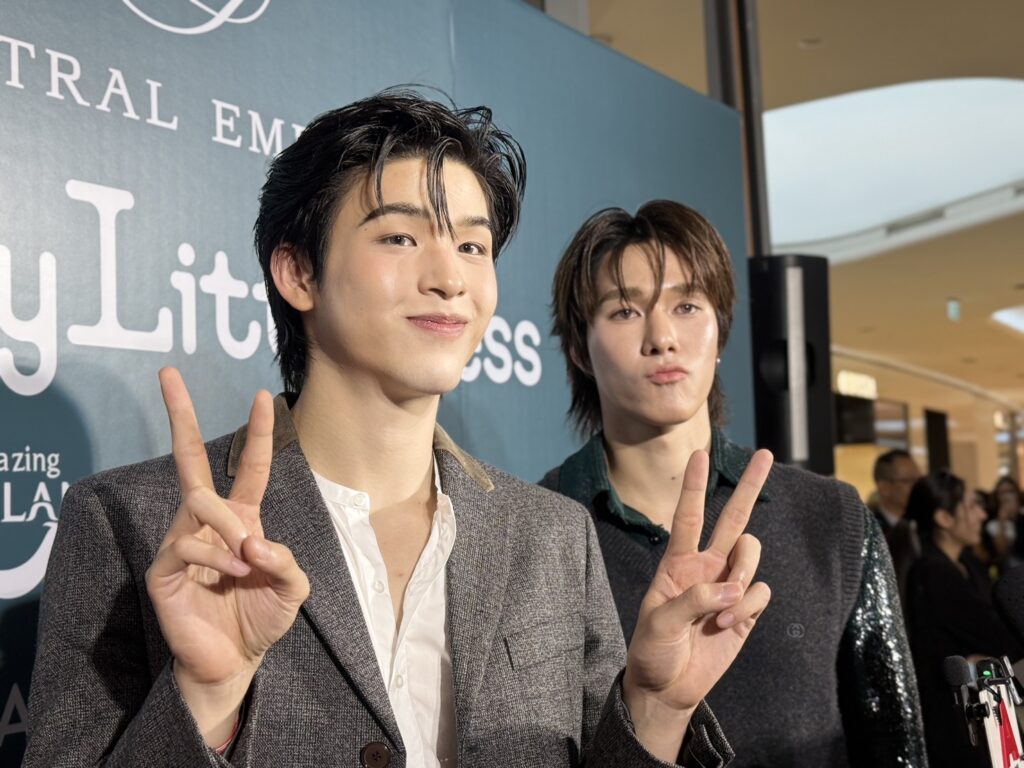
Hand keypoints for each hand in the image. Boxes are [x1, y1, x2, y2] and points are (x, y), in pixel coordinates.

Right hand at [145, 368, 309, 742]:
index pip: (249, 467)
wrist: (234, 662)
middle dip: (179, 415)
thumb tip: (252, 543)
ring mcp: (181, 540)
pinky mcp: (163, 567)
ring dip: (231, 528)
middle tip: (168, 373)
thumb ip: (285, 560)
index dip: (258, 433)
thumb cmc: (262, 617)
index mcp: (243, 518)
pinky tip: (228, 576)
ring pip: (200, 503)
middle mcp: (209, 521)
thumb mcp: (292, 586)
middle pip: (188, 458)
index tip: (263, 395)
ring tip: (246, 561)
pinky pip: (186, 543)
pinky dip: (215, 557)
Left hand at [623, 449, 772, 759]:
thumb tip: (731, 588)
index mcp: (677, 563)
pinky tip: (728, 626)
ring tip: (721, 613)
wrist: (667, 688)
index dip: (694, 485)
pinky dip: (748, 606)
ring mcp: (728, 587)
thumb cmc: (653, 650)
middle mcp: (706, 567)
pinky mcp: (745, 610)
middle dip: (749, 486)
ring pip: (751, 554)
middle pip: (733, 518)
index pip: (688, 516)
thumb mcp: (659, 623)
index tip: (700, 453)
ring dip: (742, 577)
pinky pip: (760, 591)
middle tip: (766, 454)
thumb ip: (693, 600)